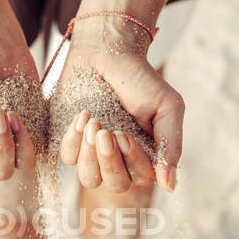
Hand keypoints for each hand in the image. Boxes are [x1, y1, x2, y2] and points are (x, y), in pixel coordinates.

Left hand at [59, 19, 183, 192]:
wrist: (107, 52)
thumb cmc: (141, 80)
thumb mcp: (167, 108)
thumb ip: (170, 145)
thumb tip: (170, 186)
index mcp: (147, 156)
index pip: (142, 177)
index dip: (133, 161)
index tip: (125, 135)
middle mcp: (121, 161)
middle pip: (116, 184)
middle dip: (110, 160)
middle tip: (106, 131)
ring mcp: (94, 154)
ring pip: (90, 178)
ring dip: (90, 155)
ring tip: (93, 123)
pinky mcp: (72, 142)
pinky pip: (68, 157)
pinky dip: (73, 139)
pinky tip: (82, 115)